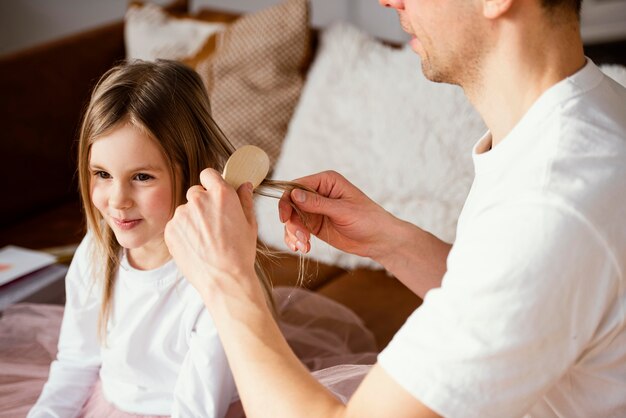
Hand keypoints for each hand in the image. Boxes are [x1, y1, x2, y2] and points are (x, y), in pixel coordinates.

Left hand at [164, 168, 258, 299]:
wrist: (224, 280)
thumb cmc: (240, 254)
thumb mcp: (250, 224)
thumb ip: (245, 199)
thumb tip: (243, 185)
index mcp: (221, 195)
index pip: (208, 174)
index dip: (212, 184)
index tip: (214, 194)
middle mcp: (198, 200)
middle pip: (195, 192)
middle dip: (202, 203)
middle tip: (213, 223)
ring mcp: (181, 215)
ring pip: (185, 211)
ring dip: (192, 219)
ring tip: (205, 240)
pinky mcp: (170, 230)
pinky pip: (176, 225)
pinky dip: (183, 233)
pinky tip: (196, 246)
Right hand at [278, 170, 398, 260]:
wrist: (379, 240)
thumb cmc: (367, 219)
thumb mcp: (342, 211)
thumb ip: (317, 203)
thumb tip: (294, 194)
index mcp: (326, 181)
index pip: (297, 186)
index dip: (287, 200)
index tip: (285, 218)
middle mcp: (317, 193)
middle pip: (291, 204)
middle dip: (292, 223)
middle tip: (301, 239)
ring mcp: (315, 209)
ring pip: (292, 218)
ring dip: (294, 233)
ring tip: (304, 246)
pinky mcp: (314, 225)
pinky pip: (297, 229)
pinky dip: (296, 239)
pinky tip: (303, 248)